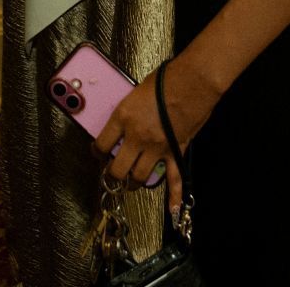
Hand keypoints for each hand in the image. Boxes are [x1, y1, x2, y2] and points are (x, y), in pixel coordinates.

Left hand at [94, 56, 219, 214]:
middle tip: (112, 173)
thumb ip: (128, 111)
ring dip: (134, 182)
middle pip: (118, 168)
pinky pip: (173, 179)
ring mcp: (157, 148)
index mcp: (123, 117)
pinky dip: (174, 196)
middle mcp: (137, 136)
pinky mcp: (175, 152)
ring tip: (131, 181)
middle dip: (112, 174)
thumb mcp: (135, 92)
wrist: (192, 83)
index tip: (97, 153)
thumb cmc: (163, 81)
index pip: (102, 144)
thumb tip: (124, 123)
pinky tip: (172, 209)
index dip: (97, 152)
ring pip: (140, 176)